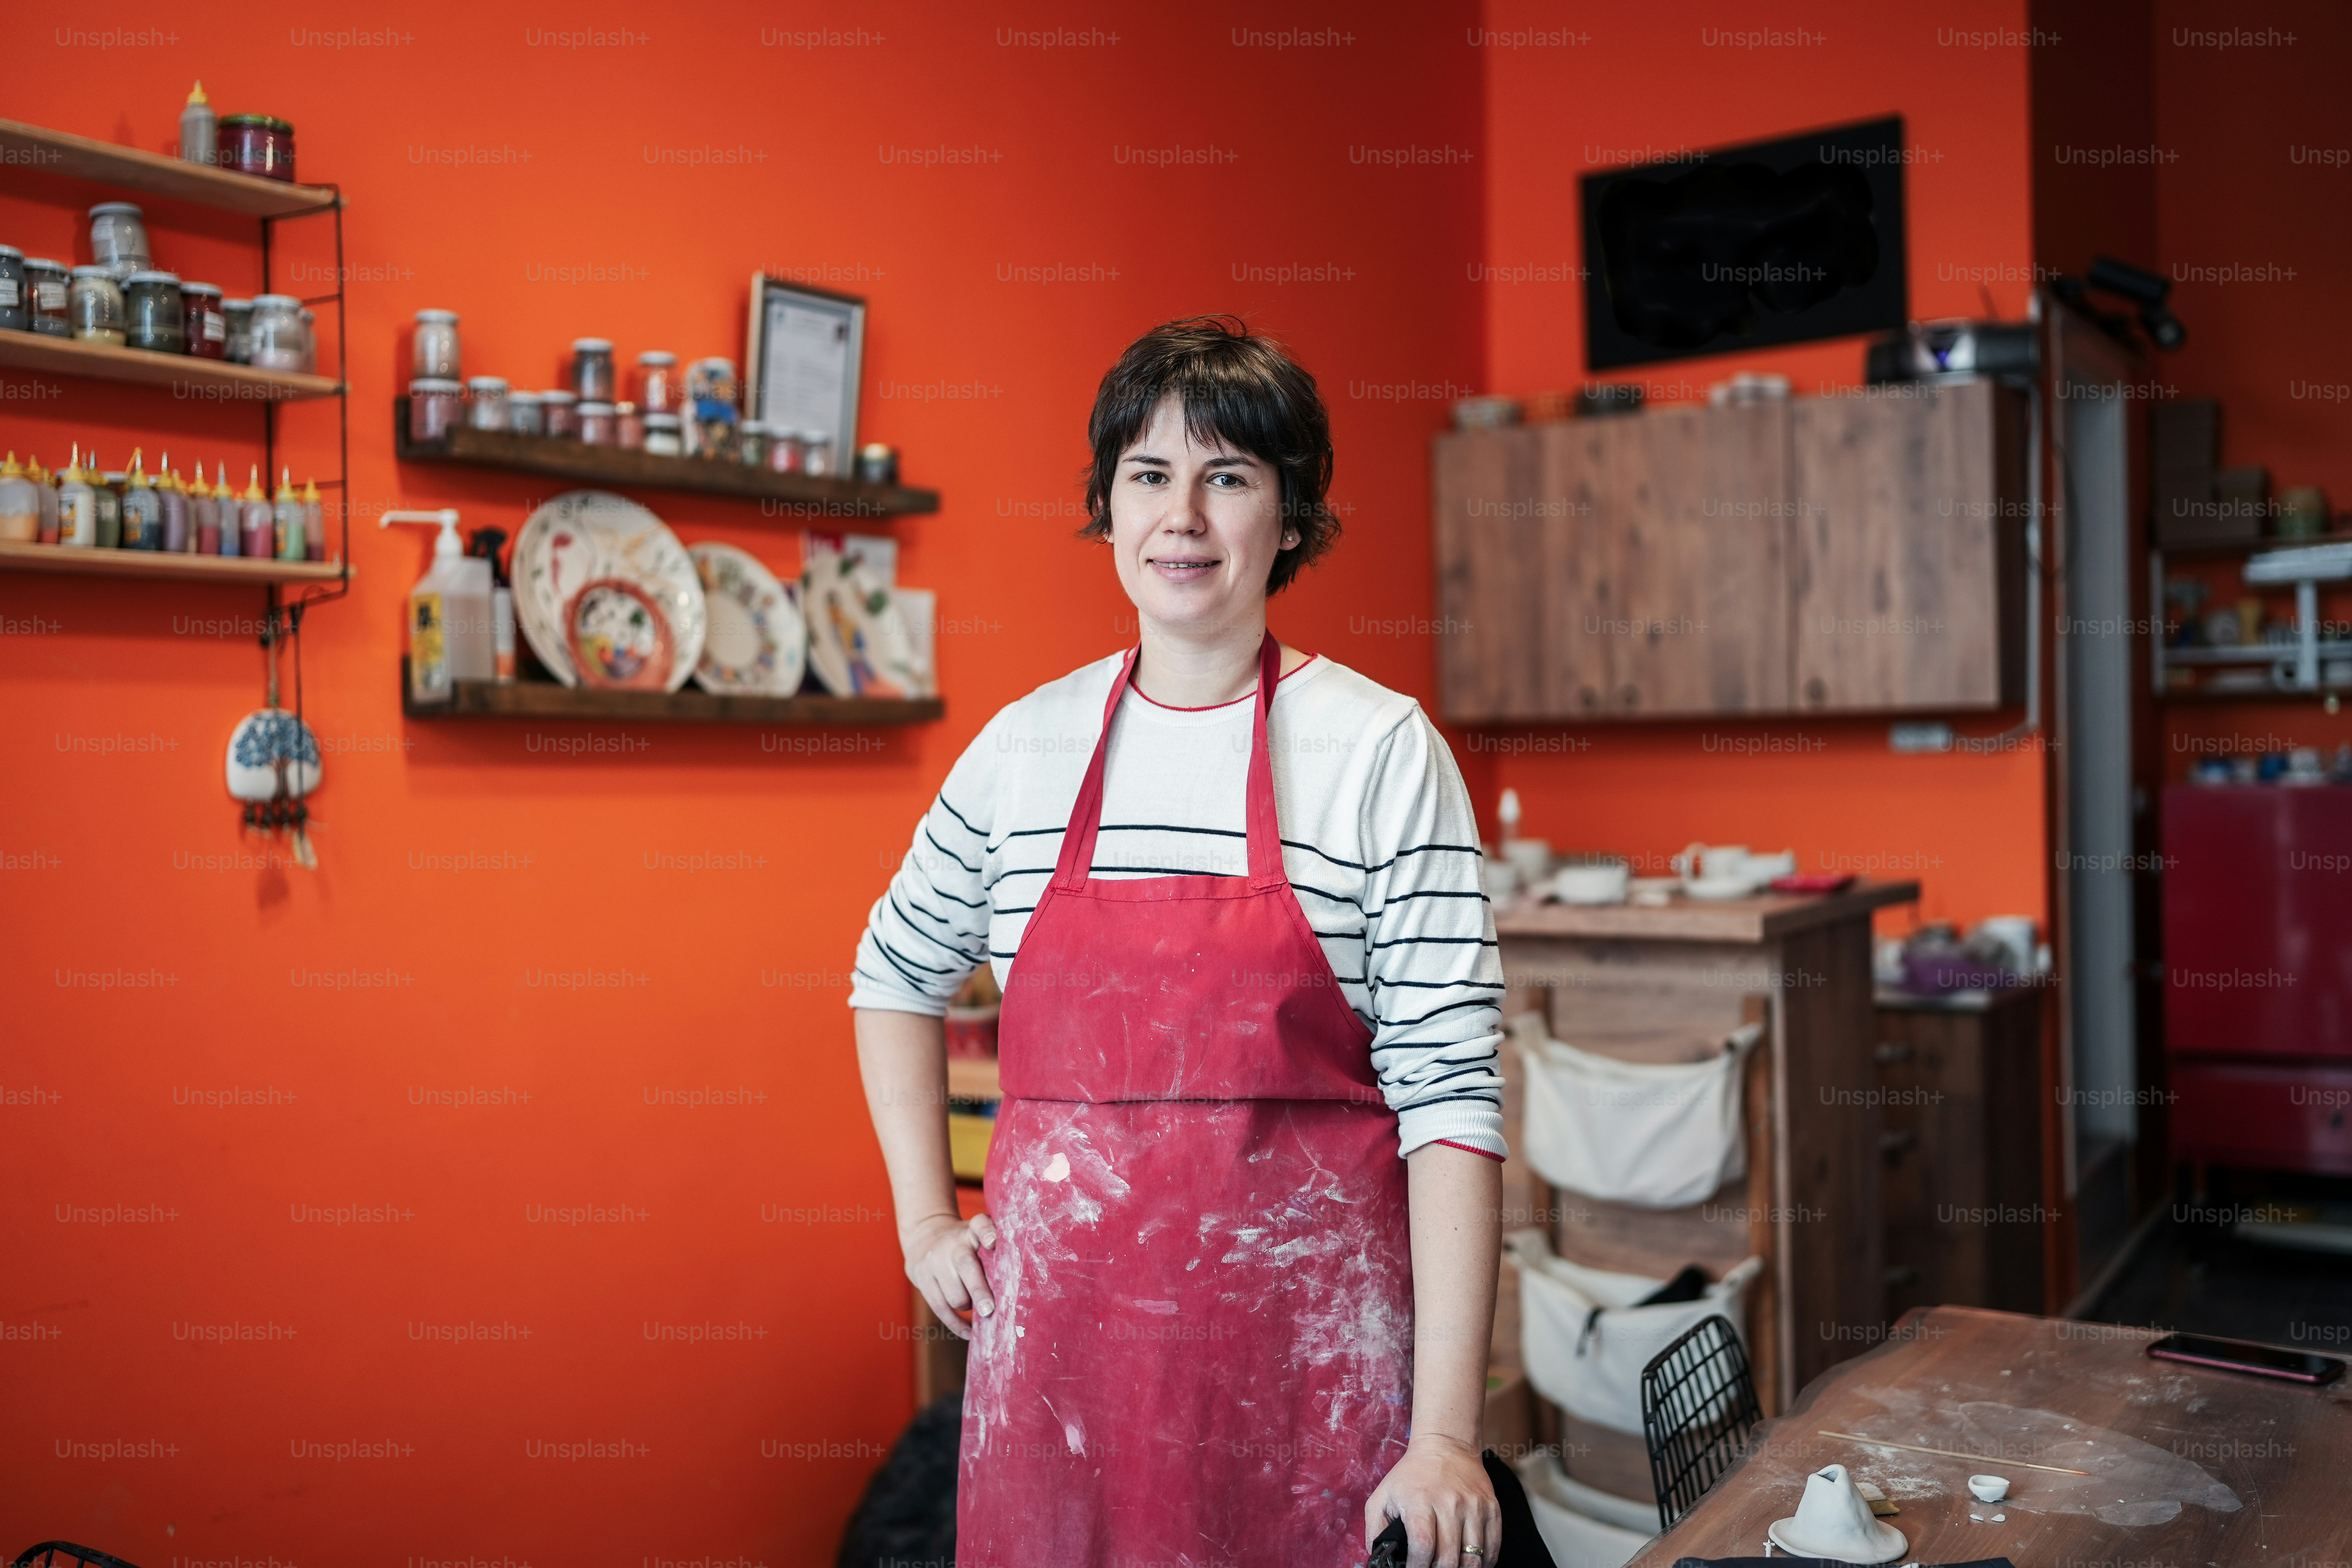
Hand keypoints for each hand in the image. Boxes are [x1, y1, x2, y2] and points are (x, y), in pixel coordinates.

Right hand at [902, 1210, 997, 1340]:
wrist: (924, 1236)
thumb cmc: (964, 1243)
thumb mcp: (977, 1235)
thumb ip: (996, 1248)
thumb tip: (1016, 1283)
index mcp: (971, 1229)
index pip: (980, 1224)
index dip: (987, 1233)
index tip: (994, 1243)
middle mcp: (952, 1243)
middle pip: (966, 1266)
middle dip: (979, 1291)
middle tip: (990, 1310)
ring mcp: (934, 1261)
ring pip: (953, 1294)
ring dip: (967, 1306)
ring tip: (974, 1305)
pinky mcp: (920, 1277)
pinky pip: (939, 1307)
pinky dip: (956, 1323)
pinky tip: (969, 1332)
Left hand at [1366, 1434, 1500, 1567]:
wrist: (1446, 1445)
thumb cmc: (1411, 1475)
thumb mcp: (1382, 1496)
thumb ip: (1375, 1530)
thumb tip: (1379, 1559)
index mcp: (1420, 1501)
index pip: (1423, 1547)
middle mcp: (1449, 1503)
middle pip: (1449, 1558)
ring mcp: (1473, 1506)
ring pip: (1473, 1558)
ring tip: (1449, 1566)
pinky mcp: (1491, 1507)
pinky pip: (1493, 1548)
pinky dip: (1484, 1562)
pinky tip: (1470, 1562)